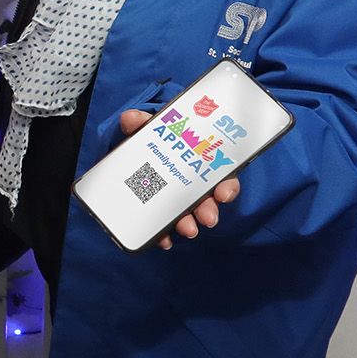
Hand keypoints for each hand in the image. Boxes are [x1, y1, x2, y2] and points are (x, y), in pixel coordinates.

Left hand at [118, 108, 242, 249]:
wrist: (137, 153)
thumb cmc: (155, 140)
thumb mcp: (151, 129)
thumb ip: (141, 122)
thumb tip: (129, 117)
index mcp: (200, 162)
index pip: (222, 176)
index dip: (227, 186)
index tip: (223, 193)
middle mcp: (195, 183)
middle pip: (208, 199)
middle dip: (208, 209)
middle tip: (207, 218)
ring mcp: (181, 199)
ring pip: (190, 214)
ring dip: (189, 223)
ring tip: (187, 230)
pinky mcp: (164, 212)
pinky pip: (169, 226)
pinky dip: (166, 234)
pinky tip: (163, 240)